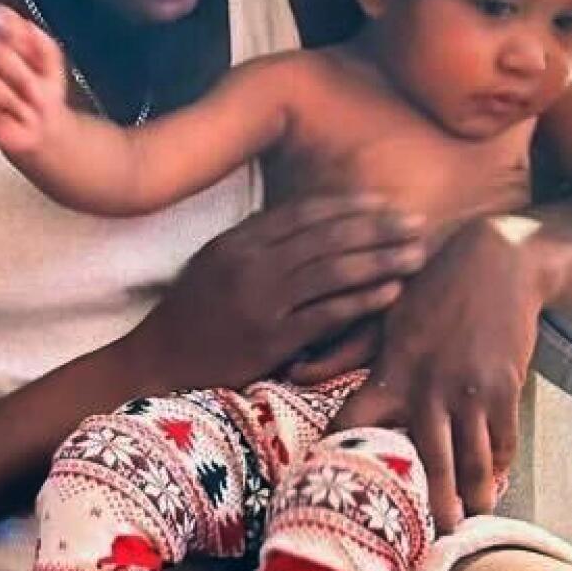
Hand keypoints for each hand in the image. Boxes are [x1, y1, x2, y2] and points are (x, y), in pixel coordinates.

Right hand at [0, 4, 70, 164]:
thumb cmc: (44, 94)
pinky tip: (0, 113)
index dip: (10, 29)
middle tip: (34, 93)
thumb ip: (43, 44)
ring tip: (20, 108)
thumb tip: (27, 26)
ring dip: (9, 99)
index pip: (1, 18)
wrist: (40, 127)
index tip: (24, 47)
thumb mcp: (53, 67)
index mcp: (9, 39)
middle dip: (21, 78)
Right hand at [126, 197, 427, 394]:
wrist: (155, 365)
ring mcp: (258, 301)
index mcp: (237, 242)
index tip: (386, 204)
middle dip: (377, 228)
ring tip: (415, 255)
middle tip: (416, 224)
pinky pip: (325, 314)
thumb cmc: (190, 319)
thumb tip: (306, 226)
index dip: (350, 207)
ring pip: (332, 271)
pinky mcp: (268, 340)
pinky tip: (391, 292)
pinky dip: (362, 301)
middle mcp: (248, 264)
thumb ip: (257, 246)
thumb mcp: (215, 267)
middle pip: (326, 237)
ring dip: (380, 260)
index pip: (304, 215)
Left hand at [339, 215, 543, 530]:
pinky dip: (500, 465)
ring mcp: (469, 389)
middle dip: (434, 503)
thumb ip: (342, 350)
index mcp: (391, 370)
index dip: (340, 455)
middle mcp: (428, 386)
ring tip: (471, 521)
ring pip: (473, 458)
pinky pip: (504, 439)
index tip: (331, 491)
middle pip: (430, 459)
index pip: (355, 421)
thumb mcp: (383, 314)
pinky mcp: (505, 386)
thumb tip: (293, 372)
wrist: (498, 258)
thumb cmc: (429, 287)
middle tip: (433, 539)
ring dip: (474, 494)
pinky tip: (496, 484)